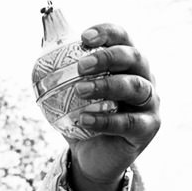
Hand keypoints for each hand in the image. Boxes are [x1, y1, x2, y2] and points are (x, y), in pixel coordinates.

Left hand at [61, 23, 158, 190]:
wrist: (92, 157)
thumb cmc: (82, 116)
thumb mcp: (68, 92)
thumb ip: (61, 68)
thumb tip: (41, 41)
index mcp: (127, 63)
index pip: (123, 38)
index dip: (106, 33)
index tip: (83, 37)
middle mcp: (144, 77)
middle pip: (134, 57)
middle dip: (107, 57)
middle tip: (81, 66)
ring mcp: (150, 103)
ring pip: (135, 87)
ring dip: (107, 85)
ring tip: (80, 90)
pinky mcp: (149, 128)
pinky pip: (129, 122)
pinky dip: (106, 119)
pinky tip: (84, 118)